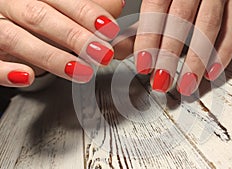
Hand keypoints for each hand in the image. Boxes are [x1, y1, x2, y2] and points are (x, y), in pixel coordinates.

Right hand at [0, 0, 122, 86]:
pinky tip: (27, 77)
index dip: (86, 12)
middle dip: (74, 36)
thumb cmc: (38, 20)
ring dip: (52, 57)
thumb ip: (90, 7)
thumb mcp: (63, 10)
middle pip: (39, 16)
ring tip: (81, 71)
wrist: (3, 29)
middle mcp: (11, 4)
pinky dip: (6, 70)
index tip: (110, 29)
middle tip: (102, 53)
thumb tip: (117, 6)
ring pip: (16, 38)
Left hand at [134, 0, 231, 95]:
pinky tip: (213, 71)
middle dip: (170, 53)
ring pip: (209, 25)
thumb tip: (118, 51)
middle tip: (162, 81)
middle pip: (181, 18)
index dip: (149, 38)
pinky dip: (225, 50)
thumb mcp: (154, 1)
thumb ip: (138, 26)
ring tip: (187, 84)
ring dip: (198, 59)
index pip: (155, 7)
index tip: (144, 65)